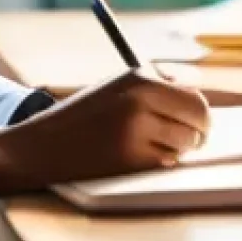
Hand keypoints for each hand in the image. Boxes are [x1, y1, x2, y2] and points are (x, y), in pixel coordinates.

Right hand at [0, 69, 210, 188]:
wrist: (42, 145)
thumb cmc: (84, 116)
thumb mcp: (117, 89)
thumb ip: (156, 89)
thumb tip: (198, 95)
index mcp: (138, 78)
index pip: (194, 96)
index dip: (199, 113)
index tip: (198, 121)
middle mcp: (140, 101)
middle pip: (199, 120)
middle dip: (199, 132)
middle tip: (194, 139)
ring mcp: (136, 131)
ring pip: (185, 144)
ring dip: (178, 149)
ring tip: (151, 145)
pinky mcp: (131, 160)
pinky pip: (166, 162)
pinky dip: (160, 162)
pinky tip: (137, 156)